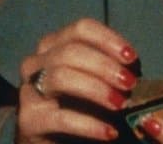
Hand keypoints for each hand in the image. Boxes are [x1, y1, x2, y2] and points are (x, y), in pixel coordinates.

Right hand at [16, 18, 138, 142]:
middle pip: (70, 52)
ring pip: (60, 77)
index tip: (131, 57)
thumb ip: (110, 68)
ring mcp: (29, 91)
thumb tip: (134, 68)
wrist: (55, 140)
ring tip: (121, 104)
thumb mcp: (94, 79)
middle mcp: (36, 63)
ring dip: (96, 89)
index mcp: (54, 45)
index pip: (81, 29)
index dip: (108, 40)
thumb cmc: (80, 103)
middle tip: (129, 83)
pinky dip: (90, 124)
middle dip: (105, 66)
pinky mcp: (29, 121)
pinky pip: (61, 118)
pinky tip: (110, 131)